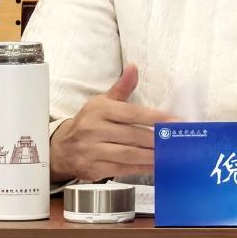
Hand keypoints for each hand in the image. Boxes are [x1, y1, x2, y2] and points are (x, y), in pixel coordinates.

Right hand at [50, 64, 176, 181]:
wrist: (62, 148)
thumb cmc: (88, 122)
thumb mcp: (102, 102)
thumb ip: (122, 88)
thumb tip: (133, 68)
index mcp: (99, 110)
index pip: (131, 113)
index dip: (154, 117)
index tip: (173, 121)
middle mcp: (94, 129)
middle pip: (132, 135)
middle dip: (155, 139)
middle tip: (174, 141)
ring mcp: (92, 151)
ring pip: (128, 154)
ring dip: (150, 156)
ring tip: (168, 155)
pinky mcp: (93, 169)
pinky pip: (122, 169)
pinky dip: (140, 168)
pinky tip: (153, 166)